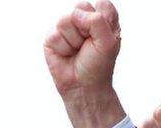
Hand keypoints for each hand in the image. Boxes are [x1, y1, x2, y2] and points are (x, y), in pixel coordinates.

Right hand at [44, 1, 125, 127]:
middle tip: (88, 45)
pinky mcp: (52, 39)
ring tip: (77, 51)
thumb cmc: (98, 65)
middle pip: (81, 6)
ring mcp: (66, 28)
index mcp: (100, 18)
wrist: (84, 87)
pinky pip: (55, 35)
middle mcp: (83, 20)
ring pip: (66, 20)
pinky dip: (63, 49)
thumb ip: (97, 21)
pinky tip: (67, 56)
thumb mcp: (108, 42)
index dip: (101, 20)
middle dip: (86, 28)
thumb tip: (75, 14)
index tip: (102, 38)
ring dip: (74, 41)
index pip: (101, 4)